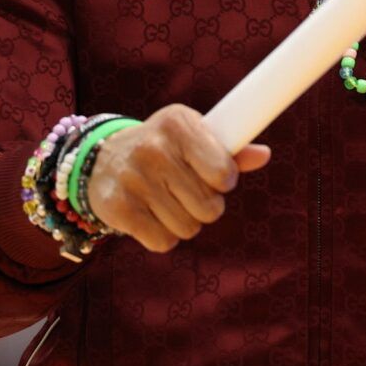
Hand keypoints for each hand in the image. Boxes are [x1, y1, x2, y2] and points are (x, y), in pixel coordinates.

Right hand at [86, 103, 270, 252]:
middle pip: (209, 207)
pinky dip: (163, 237)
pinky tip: (151, 216)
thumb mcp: (193, 138)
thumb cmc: (162, 148)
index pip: (224, 173)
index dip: (225, 181)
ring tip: (168, 203)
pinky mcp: (118, 207)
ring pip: (188, 227)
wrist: (101, 158)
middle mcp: (153, 148)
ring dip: (184, 223)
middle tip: (189, 193)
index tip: (216, 178)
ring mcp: (133, 178)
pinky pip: (163, 242)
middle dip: (206, 207)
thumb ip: (230, 149)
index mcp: (178, 124)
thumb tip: (264, 155)